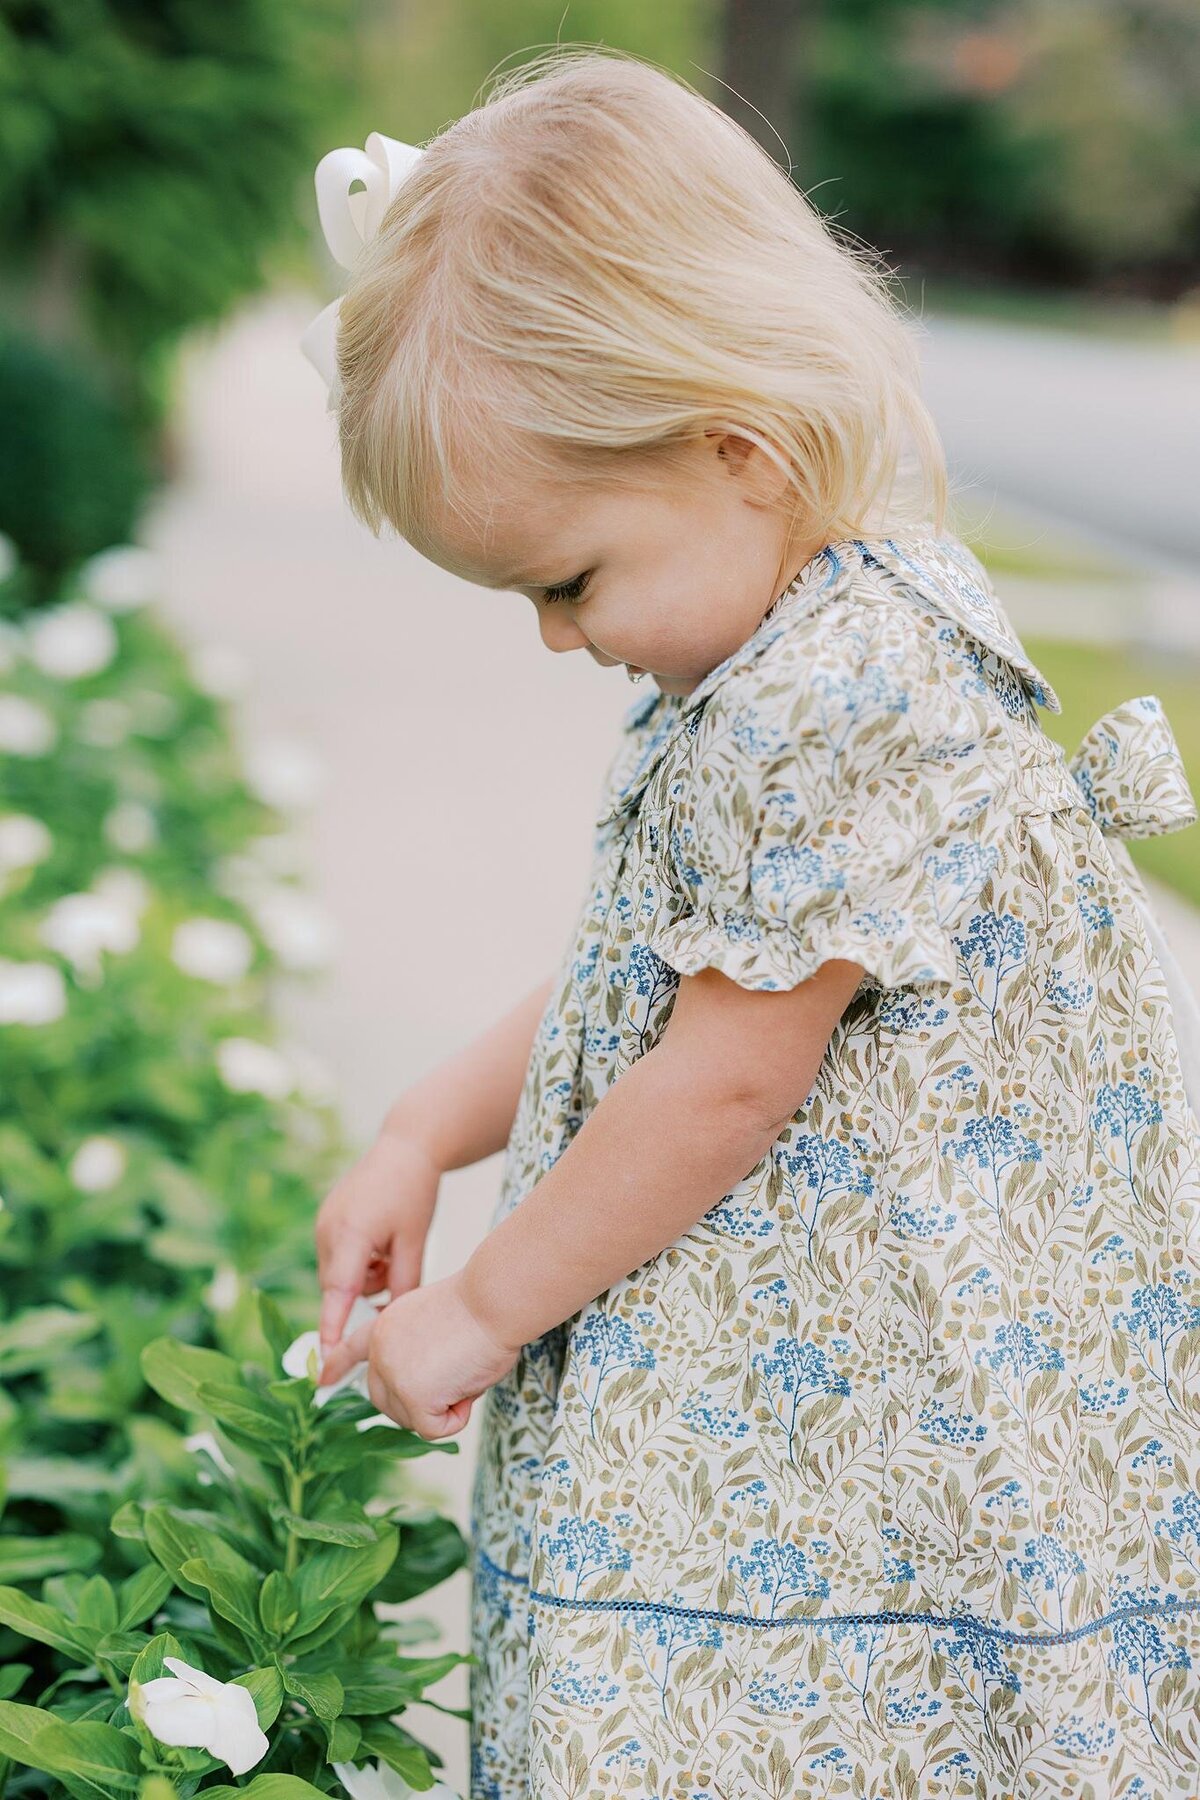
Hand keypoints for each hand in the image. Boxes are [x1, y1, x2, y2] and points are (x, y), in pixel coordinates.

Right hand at [314, 1129, 440, 1353]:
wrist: (405, 1147)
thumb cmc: (414, 1191)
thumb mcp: (415, 1240)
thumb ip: (403, 1283)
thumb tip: (392, 1320)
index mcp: (352, 1235)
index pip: (338, 1294)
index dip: (332, 1329)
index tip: (326, 1362)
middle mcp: (329, 1230)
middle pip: (338, 1288)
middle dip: (361, 1297)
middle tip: (393, 1282)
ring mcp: (322, 1223)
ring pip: (337, 1275)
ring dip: (361, 1278)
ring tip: (390, 1252)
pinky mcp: (325, 1220)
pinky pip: (336, 1258)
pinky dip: (356, 1262)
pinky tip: (379, 1242)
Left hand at [315, 1271, 519, 1438]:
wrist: (492, 1301)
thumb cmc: (479, 1307)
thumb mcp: (432, 1321)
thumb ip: (416, 1348)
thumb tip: (428, 1387)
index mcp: (384, 1326)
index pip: (351, 1349)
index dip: (337, 1365)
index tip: (322, 1380)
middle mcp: (380, 1352)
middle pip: (384, 1399)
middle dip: (415, 1403)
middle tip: (451, 1383)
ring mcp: (393, 1376)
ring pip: (410, 1418)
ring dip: (443, 1406)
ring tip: (465, 1370)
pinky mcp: (414, 1398)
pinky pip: (434, 1429)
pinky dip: (458, 1416)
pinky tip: (468, 1384)